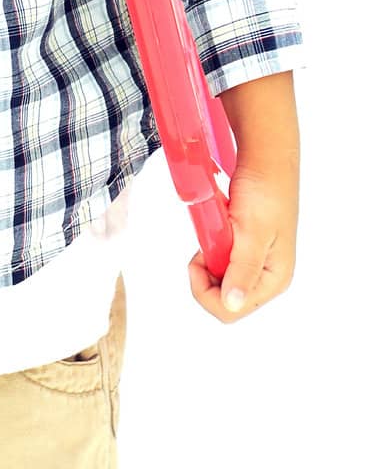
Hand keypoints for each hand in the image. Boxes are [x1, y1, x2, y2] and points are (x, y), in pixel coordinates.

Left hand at [187, 159, 297, 322]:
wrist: (265, 159)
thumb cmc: (264, 191)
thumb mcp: (252, 232)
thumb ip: (242, 269)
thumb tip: (232, 305)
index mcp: (273, 279)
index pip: (230, 310)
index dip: (205, 290)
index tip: (198, 258)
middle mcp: (266, 276)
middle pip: (222, 296)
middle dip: (207, 271)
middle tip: (209, 239)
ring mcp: (255, 261)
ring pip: (218, 276)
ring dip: (210, 253)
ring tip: (218, 226)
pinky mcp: (245, 246)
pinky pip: (220, 255)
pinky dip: (212, 241)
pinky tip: (220, 222)